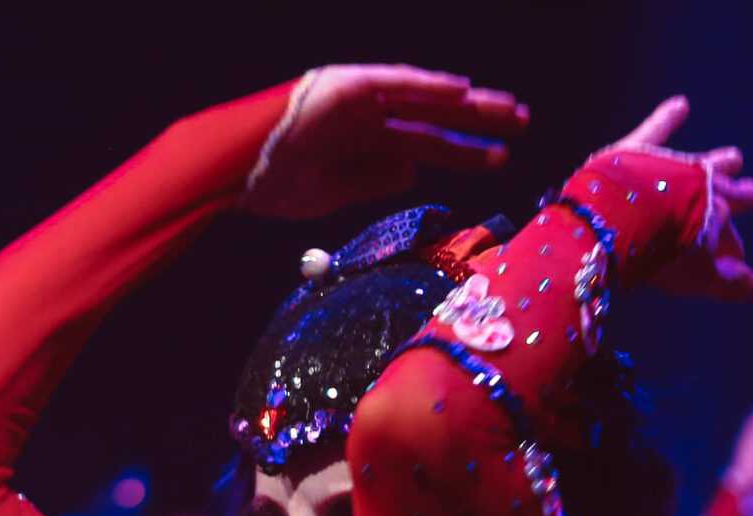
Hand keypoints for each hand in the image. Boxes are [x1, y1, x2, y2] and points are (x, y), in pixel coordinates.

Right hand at [238, 65, 525, 220]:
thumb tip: (413, 173)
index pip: (426, 142)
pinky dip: (427, 86)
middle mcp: (367, 116)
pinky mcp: (345, 87)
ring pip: (424, 101)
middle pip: (434, 118)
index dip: (463, 148)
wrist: (229, 171)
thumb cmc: (270, 183)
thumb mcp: (331, 194)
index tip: (498, 154)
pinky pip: (394, 84)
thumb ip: (372, 181)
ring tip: (509, 111)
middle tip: (523, 123)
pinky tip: (461, 90)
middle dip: (478, 123)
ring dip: (465, 105)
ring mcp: (357, 99)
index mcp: (364, 141)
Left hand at [594, 96, 752, 299]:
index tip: (735, 262)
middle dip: (741, 195)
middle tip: (752, 194)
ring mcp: (672, 166)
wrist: (624, 214)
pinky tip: (679, 105)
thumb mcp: (697, 274)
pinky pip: (656, 130)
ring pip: (704, 162)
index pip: (729, 237)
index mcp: (717, 217)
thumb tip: (752, 284)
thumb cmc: (661, 251)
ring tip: (734, 158)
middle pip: (726, 193)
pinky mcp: (638, 151)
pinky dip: (667, 117)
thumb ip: (727, 281)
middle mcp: (701, 186)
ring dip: (720, 161)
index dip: (732, 251)